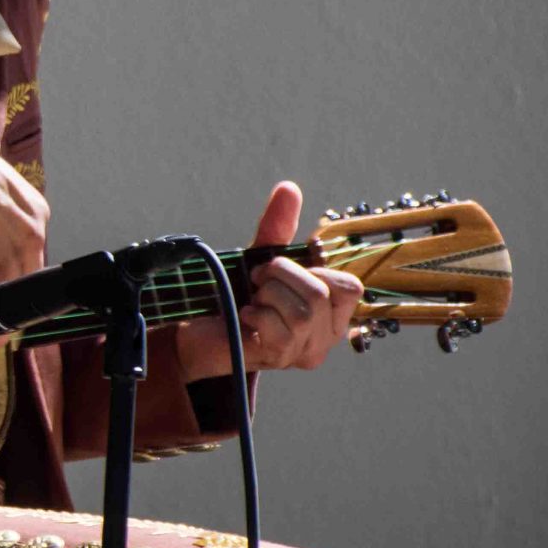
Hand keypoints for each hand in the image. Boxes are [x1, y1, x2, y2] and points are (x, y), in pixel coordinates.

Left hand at [176, 181, 363, 380]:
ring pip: (302, 312)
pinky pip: (278, 329)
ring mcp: (303, 352)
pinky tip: (245, 317)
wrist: (198, 331)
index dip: (313, 269)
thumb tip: (289, 188)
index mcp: (331, 313)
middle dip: (282, 275)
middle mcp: (325, 337)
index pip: (350, 287)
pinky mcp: (279, 359)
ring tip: (251, 299)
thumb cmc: (237, 297)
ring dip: (267, 294)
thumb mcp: (262, 260)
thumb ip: (278, 228)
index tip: (281, 268)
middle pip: (320, 293)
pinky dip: (256, 314)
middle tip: (257, 279)